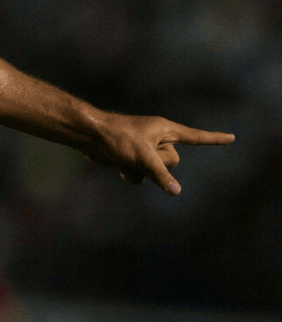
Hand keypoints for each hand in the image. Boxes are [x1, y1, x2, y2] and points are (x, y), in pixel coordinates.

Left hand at [83, 114, 234, 195]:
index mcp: (165, 129)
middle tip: (138, 153)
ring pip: (157, 171)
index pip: (196, 137)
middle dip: (157, 163)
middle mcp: (158, 138)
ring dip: (142, 170)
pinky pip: (142, 176)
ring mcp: (145, 149)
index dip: (214, 139)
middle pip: (173, 161)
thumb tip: (176, 191)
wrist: (89, 136)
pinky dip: (132, 174)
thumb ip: (162, 175)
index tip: (232, 138)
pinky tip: (119, 165)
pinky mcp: (133, 158)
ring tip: (126, 157)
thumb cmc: (117, 138)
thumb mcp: (144, 157)